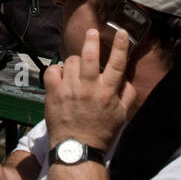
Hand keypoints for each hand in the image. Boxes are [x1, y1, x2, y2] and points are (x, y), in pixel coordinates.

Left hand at [45, 27, 135, 149]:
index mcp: (107, 92)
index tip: (121, 32)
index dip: (120, 46)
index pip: (117, 64)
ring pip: (71, 61)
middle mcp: (88, 88)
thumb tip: (127, 78)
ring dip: (75, 61)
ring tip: (76, 69)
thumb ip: (127, 95)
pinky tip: (61, 76)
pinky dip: (56, 70)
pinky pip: (53, 70)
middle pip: (89, 55)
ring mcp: (69, 89)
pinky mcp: (53, 92)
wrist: (77, 148)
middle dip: (91, 40)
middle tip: (92, 31)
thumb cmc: (101, 132)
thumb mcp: (121, 116)